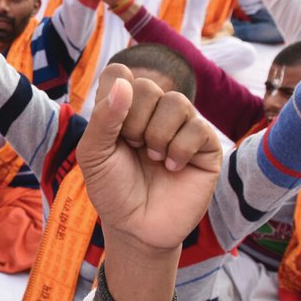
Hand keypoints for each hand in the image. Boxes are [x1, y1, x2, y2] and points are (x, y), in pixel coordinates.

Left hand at [79, 63, 221, 254]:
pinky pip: (197, 127)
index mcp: (123, 108)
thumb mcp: (94, 155)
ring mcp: (182, 126)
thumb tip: (125, 84)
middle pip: (147, 86)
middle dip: (134, 122)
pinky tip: (172, 167)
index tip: (112, 126)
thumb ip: (104, 118)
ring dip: (157, 135)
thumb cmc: (112, 190)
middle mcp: (154, 112)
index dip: (114, 94)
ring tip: (153, 159)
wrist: (136, 227)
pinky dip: (179, 149)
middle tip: (133, 147)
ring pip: (176, 102)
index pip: (119, 73)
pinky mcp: (206, 145)